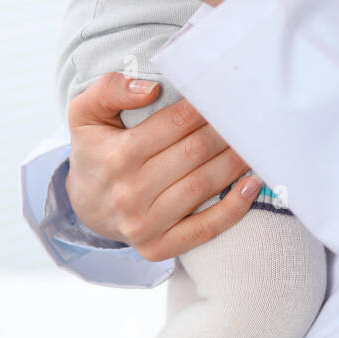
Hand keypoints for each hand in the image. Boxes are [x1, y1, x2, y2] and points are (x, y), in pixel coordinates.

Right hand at [66, 71, 261, 259]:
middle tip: (247, 116)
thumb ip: (109, 90)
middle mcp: (129, 192)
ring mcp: (143, 224)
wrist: (83, 206)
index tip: (225, 95)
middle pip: (194, 153)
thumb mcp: (85, 114)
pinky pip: (204, 229)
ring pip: (202, 186)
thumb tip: (151, 89)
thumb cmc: (95, 151)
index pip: (175, 124)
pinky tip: (252, 185)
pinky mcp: (157, 248)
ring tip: (255, 143)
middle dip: (225, 131)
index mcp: (117, 156)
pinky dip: (233, 208)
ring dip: (235, 163)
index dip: (204, 107)